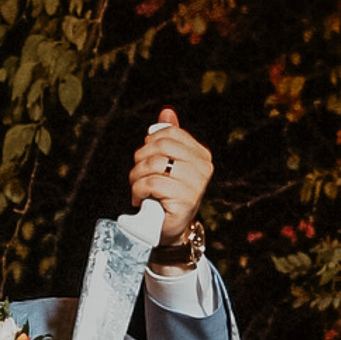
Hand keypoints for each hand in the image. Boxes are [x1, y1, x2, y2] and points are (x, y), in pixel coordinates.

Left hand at [128, 105, 211, 247]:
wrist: (168, 228)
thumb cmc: (166, 195)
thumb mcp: (168, 163)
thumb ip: (169, 137)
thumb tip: (167, 112)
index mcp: (201, 154)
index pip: (169, 134)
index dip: (149, 144)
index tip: (145, 158)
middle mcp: (204, 167)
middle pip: (160, 146)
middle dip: (140, 160)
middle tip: (138, 175)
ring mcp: (197, 183)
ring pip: (154, 164)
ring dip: (137, 177)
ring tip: (138, 188)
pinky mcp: (186, 199)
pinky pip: (152, 183)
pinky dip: (138, 190)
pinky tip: (141, 198)